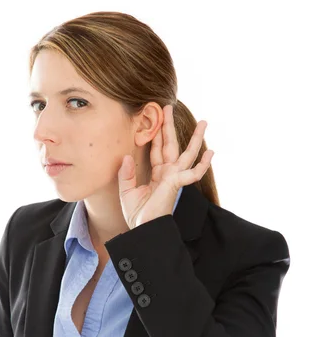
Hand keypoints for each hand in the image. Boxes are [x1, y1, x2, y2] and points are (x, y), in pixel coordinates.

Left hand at [117, 105, 213, 229]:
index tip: (155, 117)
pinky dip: (202, 164)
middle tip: (168, 106)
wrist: (143, 230)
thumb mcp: (126, 191)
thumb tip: (126, 156)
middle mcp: (167, 173)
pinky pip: (192, 173)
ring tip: (204, 123)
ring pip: (187, 154)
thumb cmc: (137, 215)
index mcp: (156, 174)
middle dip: (170, 126)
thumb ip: (126, 173)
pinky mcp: (176, 184)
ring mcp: (174, 178)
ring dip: (195, 138)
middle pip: (171, 145)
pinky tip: (211, 153)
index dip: (156, 134)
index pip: (157, 149)